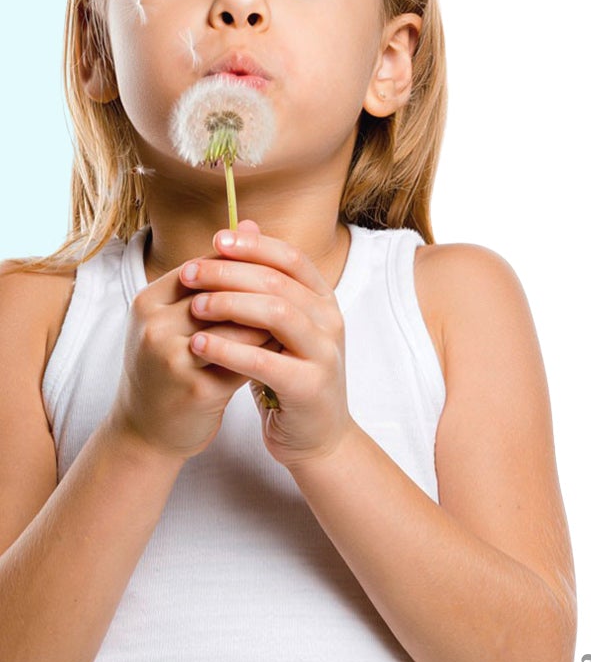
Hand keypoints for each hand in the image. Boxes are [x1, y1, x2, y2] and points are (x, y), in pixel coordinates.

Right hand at [110, 242, 277, 462]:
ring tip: (299, 323)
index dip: (249, 269)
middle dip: (265, 294)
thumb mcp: (182, 318)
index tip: (281, 276)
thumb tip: (252, 223)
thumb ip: (217, 276)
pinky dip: (269, 353)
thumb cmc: (172, 366)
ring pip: (239, 325)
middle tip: (302, 295)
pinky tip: (288, 352)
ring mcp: (170, 356)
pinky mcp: (193, 388)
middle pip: (226, 292)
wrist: (148, 431)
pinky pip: (244, 360)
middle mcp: (153, 324)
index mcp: (148, 300)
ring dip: (272, 323)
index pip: (209, 266)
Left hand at [182, 220, 354, 469]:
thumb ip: (263, 282)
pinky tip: (200, 344)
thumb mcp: (277, 326)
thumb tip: (242, 226)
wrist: (315, 435)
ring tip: (193, 308)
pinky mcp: (310, 386)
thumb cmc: (287, 375)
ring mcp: (324, 353)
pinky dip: (230, 349)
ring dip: (230, 305)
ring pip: (278, 313)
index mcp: (323, 301)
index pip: (292, 258)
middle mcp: (330, 321)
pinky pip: (267, 361)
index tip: (215, 241)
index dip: (253, 246)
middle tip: (189, 274)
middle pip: (279, 281)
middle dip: (229, 273)